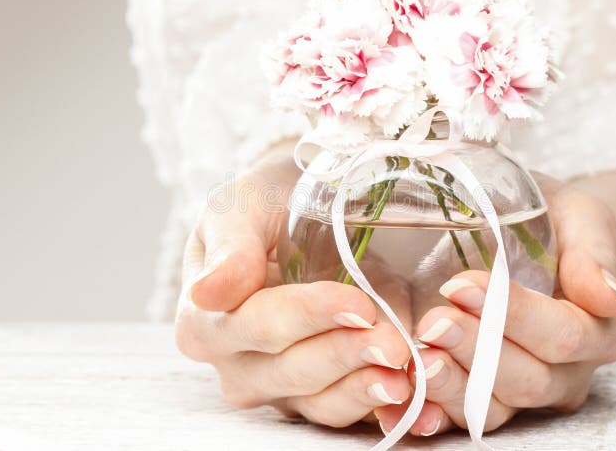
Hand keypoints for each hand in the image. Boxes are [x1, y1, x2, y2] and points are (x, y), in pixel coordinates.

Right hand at [175, 150, 411, 426]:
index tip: (357, 303)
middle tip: (396, 344)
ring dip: (367, 389)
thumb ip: (228, 247)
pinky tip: (411, 396)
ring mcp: (279, 386)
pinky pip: (349, 411)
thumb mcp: (239, 207)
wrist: (300, 209)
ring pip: (321, 401)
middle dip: (347, 356)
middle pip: (292, 371)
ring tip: (407, 374)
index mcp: (205, 322)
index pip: (259, 326)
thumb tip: (207, 292)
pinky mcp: (319, 394)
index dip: (309, 317)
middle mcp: (238, 364)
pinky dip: (382, 406)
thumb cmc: (264, 204)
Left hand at [376, 176, 615, 435]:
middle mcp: (568, 372)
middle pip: (527, 380)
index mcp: (600, 330)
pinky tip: (404, 401)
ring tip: (419, 360)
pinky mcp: (487, 399)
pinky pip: (462, 418)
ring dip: (452, 387)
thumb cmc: (560, 224)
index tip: (462, 284)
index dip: (514, 315)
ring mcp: (526, 392)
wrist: (541, 241)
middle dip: (476, 352)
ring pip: (494, 408)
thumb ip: (594, 255)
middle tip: (434, 322)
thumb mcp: (583, 219)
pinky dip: (432, 414)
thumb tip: (609, 298)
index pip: (563, 335)